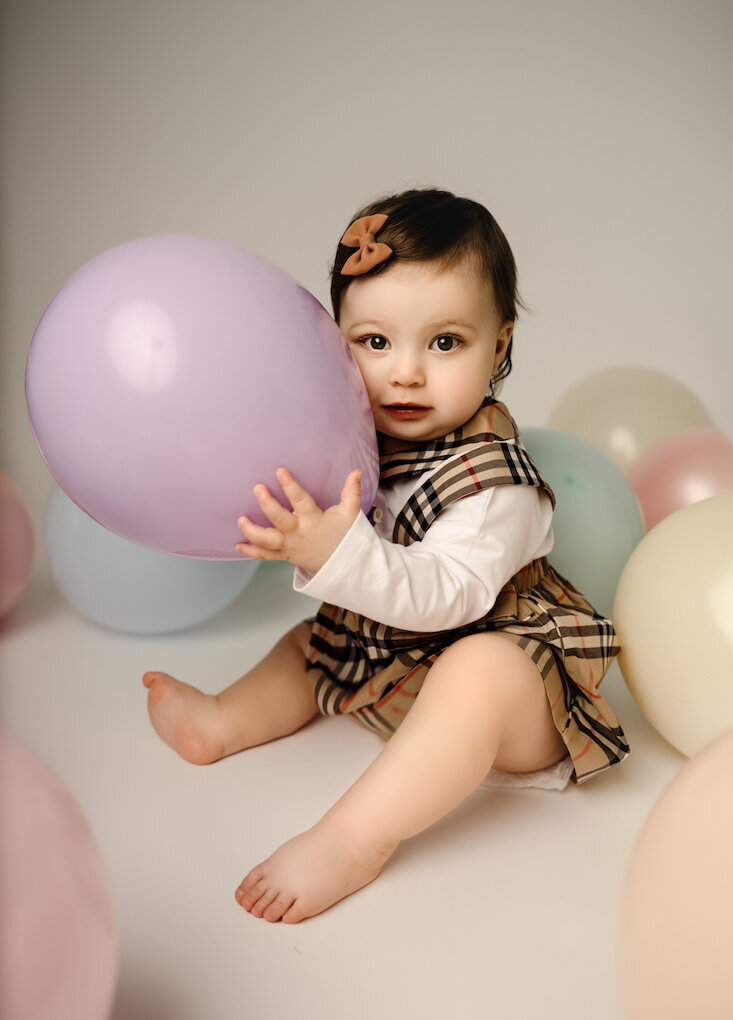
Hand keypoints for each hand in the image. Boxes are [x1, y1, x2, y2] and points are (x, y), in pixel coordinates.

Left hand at [235, 467, 361, 574]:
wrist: (343, 568)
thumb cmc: (344, 538)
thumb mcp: (350, 514)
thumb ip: (352, 492)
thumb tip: (357, 472)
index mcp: (313, 520)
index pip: (301, 500)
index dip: (290, 486)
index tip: (280, 472)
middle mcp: (299, 533)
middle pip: (279, 519)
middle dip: (266, 504)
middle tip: (258, 488)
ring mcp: (289, 546)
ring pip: (267, 540)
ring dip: (251, 530)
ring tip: (241, 519)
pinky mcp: (284, 555)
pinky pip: (265, 555)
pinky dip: (250, 551)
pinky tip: (238, 544)